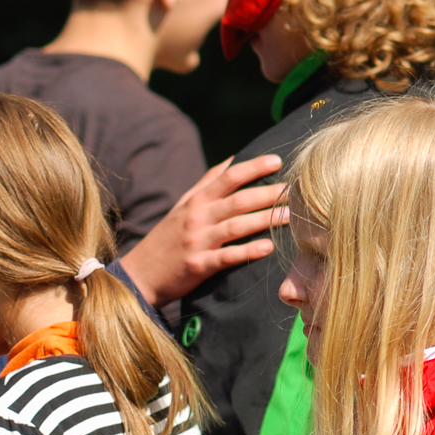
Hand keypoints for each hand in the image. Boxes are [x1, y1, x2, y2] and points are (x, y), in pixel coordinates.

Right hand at [118, 154, 290, 306]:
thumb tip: (232, 159)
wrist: (140, 275)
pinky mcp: (198, 265)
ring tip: (291, 217)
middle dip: (269, 194)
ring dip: (266, 220)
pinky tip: (268, 247)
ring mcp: (198, 241)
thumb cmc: (165, 239)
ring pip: (237, 226)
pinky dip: (248, 252)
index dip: (253, 168)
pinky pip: (227, 257)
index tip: (277, 161)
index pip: (228, 178)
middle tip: (294, 191)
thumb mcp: (182, 206)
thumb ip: (206, 182)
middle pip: (239, 200)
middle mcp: (197, 218)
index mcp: (196, 201)